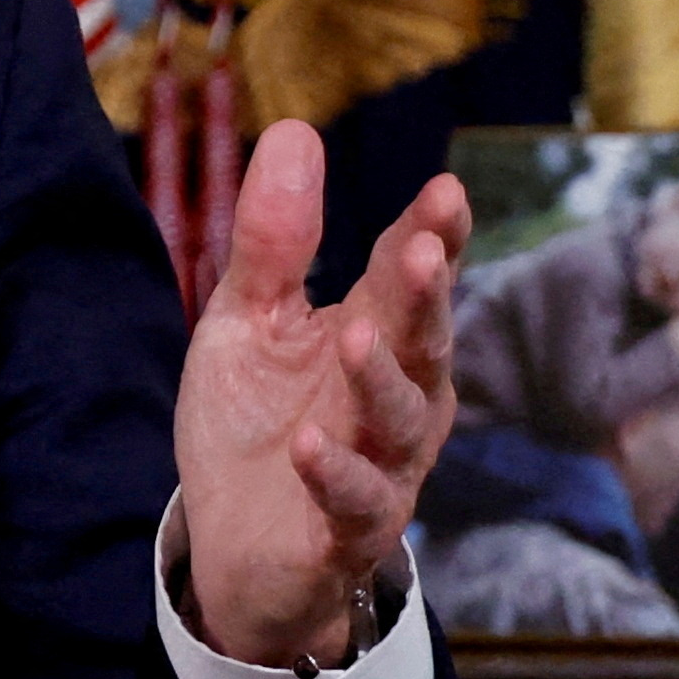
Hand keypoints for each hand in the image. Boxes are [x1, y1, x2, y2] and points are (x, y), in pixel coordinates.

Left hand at [172, 122, 470, 666]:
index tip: (446, 193)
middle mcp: (395, 399)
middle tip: (422, 251)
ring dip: (381, 381)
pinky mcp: (345, 533)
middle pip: (422, 342)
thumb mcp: (248, 320)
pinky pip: (355, 504)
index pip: (409, 277)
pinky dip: (336, 474)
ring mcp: (380, 468)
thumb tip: (296, 131)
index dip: (432, 237)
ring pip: (400, 422)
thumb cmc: (255, 423)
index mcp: (376, 336)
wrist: (233, 547)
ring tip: (357, 338)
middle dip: (425, 298)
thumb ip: (273, 242)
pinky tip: (309, 444)